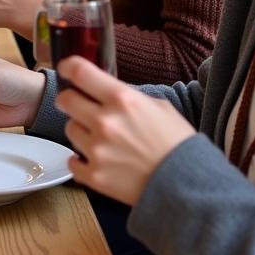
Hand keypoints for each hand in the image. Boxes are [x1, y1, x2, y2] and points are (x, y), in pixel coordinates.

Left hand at [55, 57, 196, 205]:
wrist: (189, 187)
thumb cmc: (178, 145)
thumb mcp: (159, 107)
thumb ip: (129, 96)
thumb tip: (106, 91)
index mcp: (123, 100)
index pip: (80, 71)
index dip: (68, 67)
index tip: (66, 69)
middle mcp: (105, 122)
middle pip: (65, 99)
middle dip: (70, 100)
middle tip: (78, 105)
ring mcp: (97, 150)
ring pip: (69, 129)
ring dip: (81, 131)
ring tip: (102, 139)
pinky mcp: (94, 176)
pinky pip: (72, 162)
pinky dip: (81, 160)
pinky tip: (98, 159)